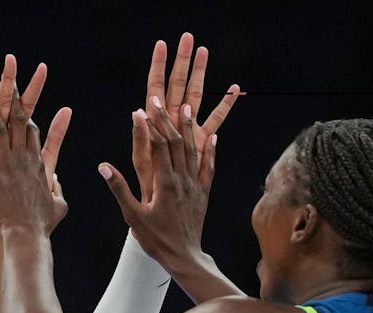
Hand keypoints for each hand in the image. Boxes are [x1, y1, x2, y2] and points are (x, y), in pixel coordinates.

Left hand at [0, 63, 67, 233]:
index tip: (21, 103)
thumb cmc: (43, 224)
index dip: (26, 115)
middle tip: (8, 79)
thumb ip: (58, 189)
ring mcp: (7, 165)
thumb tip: (57, 182)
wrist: (27, 234)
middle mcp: (24, 158)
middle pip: (19, 122)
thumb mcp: (59, 205)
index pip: (33, 132)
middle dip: (13, 99)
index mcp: (39, 164)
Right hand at [100, 33, 238, 264]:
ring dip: (189, 128)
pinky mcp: (204, 193)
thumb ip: (119, 189)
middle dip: (167, 119)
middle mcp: (183, 180)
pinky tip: (213, 136)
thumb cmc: (156, 240)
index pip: (159, 146)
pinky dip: (210, 149)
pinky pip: (208, 167)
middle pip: (177, 142)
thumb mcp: (133, 216)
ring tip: (186, 106)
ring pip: (193, 150)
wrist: (185, 258)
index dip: (151, 125)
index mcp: (165, 184)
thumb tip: (103, 166)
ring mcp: (195, 186)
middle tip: (159, 99)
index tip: (142, 108)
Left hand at [132, 32, 239, 193]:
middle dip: (182, 62)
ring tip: (205, 51)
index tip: (162, 44)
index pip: (155, 89)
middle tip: (189, 37)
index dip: (158, 67)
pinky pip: (214, 121)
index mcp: (155, 126)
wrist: (167, 215)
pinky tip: (234, 89)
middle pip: (177, 87)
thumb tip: (138, 111)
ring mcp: (187, 133)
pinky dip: (223, 106)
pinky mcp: (201, 144)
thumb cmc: (150, 191)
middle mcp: (171, 125)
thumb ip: (141, 139)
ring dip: (201, 75)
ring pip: (196, 97)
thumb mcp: (143, 165)